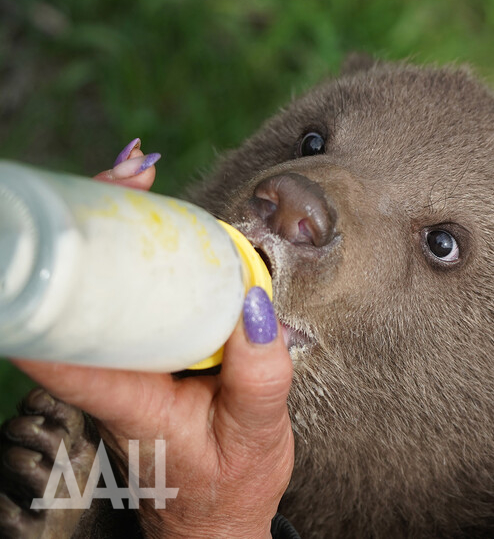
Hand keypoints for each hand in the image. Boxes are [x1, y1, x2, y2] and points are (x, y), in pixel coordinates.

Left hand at [13, 139, 293, 538]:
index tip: (74, 223)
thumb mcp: (256, 433)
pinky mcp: (144, 354)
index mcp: (125, 400)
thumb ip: (260, 375)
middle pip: (76, 292)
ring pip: (101, 286)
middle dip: (93, 222)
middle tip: (129, 173)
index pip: (57, 345)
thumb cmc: (228, 483)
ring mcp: (125, 363)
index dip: (50, 282)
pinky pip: (130, 294)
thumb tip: (254, 305)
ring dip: (114, 226)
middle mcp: (112, 376)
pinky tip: (155, 215)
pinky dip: (139, 249)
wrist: (215, 520)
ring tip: (138, 176)